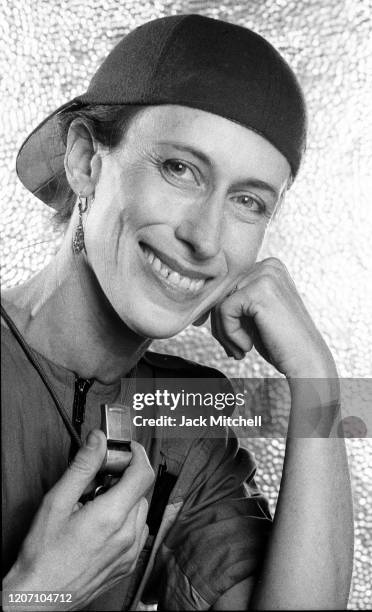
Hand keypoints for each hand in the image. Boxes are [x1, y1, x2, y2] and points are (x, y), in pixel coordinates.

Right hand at [3, 431, 153, 609]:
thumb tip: (98, 440)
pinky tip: (103, 524)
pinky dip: (126, 520)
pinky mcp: (129, 564)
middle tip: (98, 481)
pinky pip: (139, 531)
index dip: (137, 455)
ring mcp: (131, 552)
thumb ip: (83, 466)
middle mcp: (128, 535)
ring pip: (141, 510)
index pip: (144, 474)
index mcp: (111, 517)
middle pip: (141, 490)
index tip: (127, 449)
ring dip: (125, 500)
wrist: (41, 596)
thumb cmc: (44, 554)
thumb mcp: (57, 501)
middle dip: (124, 479)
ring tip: (97, 506)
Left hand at [211, 257, 336, 377]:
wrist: (306, 361)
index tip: (228, 338)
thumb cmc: (280, 342)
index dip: (221, 314)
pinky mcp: (259, 291)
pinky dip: (229, 334)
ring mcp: (265, 275)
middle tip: (234, 349)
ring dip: (224, 332)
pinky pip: (224, 310)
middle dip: (222, 325)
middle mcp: (268, 265)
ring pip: (220, 302)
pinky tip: (247, 347)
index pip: (228, 287)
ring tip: (240, 350)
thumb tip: (201, 296)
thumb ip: (234, 300)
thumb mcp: (254, 314)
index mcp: (269, 267)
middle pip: (221, 292)